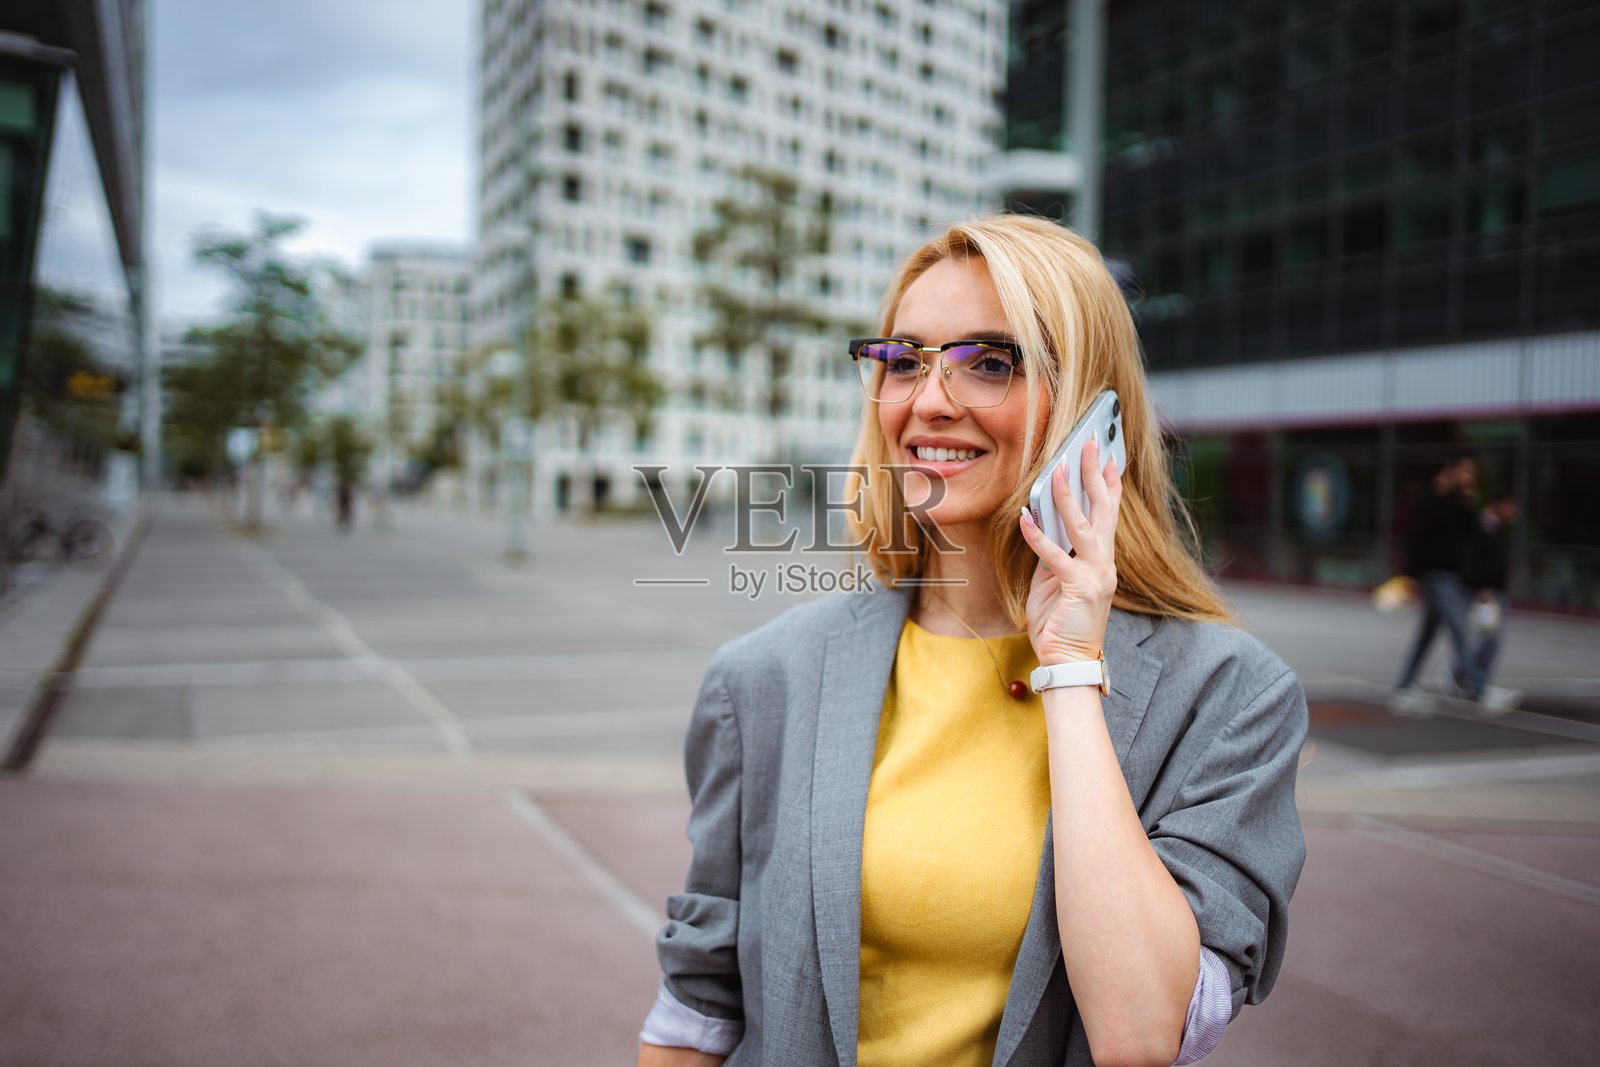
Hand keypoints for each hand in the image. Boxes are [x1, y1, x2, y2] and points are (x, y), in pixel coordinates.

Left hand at [1018, 438, 1122, 665]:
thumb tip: (1042, 526)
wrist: (1067, 661)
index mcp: (1101, 560)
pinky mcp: (1080, 589)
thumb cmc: (1060, 622)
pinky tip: (1025, 517)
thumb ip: (1054, 554)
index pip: (1109, 514)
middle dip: (1095, 473)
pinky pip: (1056, 556)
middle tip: (1091, 443)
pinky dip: (1039, 536)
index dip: (1110, 484)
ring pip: (1083, 525)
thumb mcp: (1055, 581)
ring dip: (1067, 496)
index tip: (1109, 456)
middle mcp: (1104, 563)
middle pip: (1103, 509)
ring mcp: (1096, 575)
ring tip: (1056, 469)